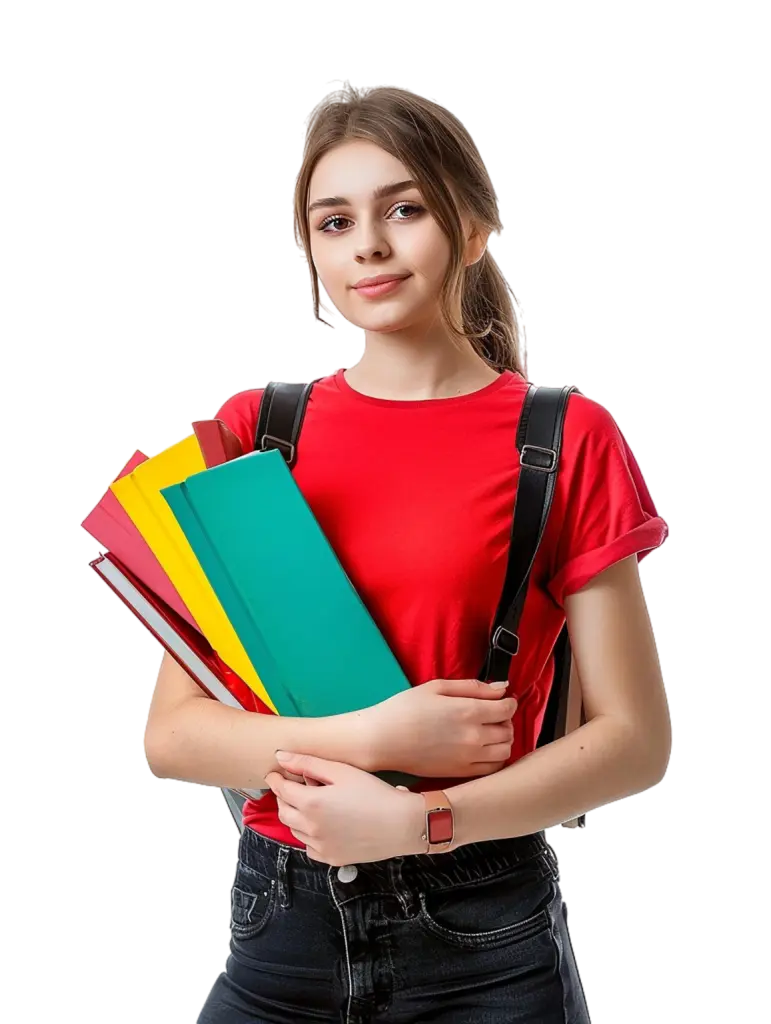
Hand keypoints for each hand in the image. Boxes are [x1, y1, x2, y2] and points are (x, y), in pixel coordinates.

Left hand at [264, 752, 425, 864]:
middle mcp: (310, 828)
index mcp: (311, 804)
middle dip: (284, 797)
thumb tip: (281, 756)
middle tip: (294, 786)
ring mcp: (320, 847)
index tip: (274, 773)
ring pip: (294, 830)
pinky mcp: (331, 859)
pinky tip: (324, 824)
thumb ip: (308, 763)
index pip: (281, 790)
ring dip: (296, 815)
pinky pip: (309, 847)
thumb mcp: (342, 771)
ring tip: (313, 803)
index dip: (275, 779)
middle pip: (283, 811)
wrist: (401, 825)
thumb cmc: (374, 793)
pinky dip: (309, 835)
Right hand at [363, 678, 517, 776]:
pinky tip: (483, 749)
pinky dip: (496, 758)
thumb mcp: (436, 687)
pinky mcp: (461, 773)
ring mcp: (468, 758)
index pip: (507, 709)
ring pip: (505, 750)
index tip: (501, 700)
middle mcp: (474, 737)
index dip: (508, 702)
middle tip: (492, 714)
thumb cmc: (404, 709)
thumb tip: (502, 688)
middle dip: (505, 720)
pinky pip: (493, 769)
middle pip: (509, 730)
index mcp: (468, 711)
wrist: (382, 740)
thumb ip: (473, 687)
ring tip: (488, 732)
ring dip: (503, 739)